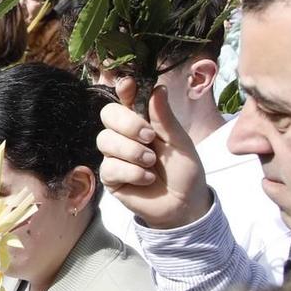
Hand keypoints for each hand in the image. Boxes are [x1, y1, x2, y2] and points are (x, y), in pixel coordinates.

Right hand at [98, 77, 210, 228]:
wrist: (184, 205)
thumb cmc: (184, 170)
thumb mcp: (180, 142)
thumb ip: (165, 118)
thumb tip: (158, 88)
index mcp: (142, 121)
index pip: (126, 98)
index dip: (124, 89)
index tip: (128, 85)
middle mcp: (124, 135)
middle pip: (108, 114)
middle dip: (128, 124)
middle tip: (150, 137)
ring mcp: (115, 155)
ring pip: (105, 140)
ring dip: (132, 152)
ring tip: (152, 163)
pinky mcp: (110, 176)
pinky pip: (110, 166)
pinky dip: (132, 172)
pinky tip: (147, 179)